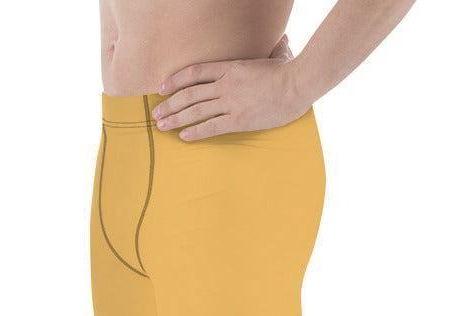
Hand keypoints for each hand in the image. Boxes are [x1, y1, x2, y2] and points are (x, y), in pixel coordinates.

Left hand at [152, 35, 309, 141]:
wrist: (298, 84)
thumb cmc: (289, 71)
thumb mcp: (277, 57)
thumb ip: (274, 50)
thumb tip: (283, 40)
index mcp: (230, 67)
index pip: (195, 72)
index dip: (175, 80)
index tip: (162, 88)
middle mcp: (226, 84)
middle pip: (190, 94)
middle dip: (169, 104)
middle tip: (155, 113)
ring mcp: (231, 102)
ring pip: (196, 111)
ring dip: (176, 119)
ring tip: (162, 126)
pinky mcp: (239, 119)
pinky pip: (211, 127)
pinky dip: (195, 132)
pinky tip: (183, 136)